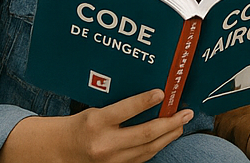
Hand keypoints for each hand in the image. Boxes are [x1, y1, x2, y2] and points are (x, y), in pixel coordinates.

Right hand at [0, 89, 190, 162]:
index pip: (126, 110)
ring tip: (181, 124)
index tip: (162, 92)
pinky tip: (167, 136)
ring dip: (169, 136)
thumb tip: (151, 92)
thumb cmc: (82, 124)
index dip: (145, 101)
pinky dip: (158, 146)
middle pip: (145, 133)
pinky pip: (143, 157)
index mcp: (96, 122)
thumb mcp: (96, 108)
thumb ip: (120, 104)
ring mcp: (112, 160)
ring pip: (149, 148)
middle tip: (186, 113)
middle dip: (170, 123)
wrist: (63, 149)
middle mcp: (105, 143)